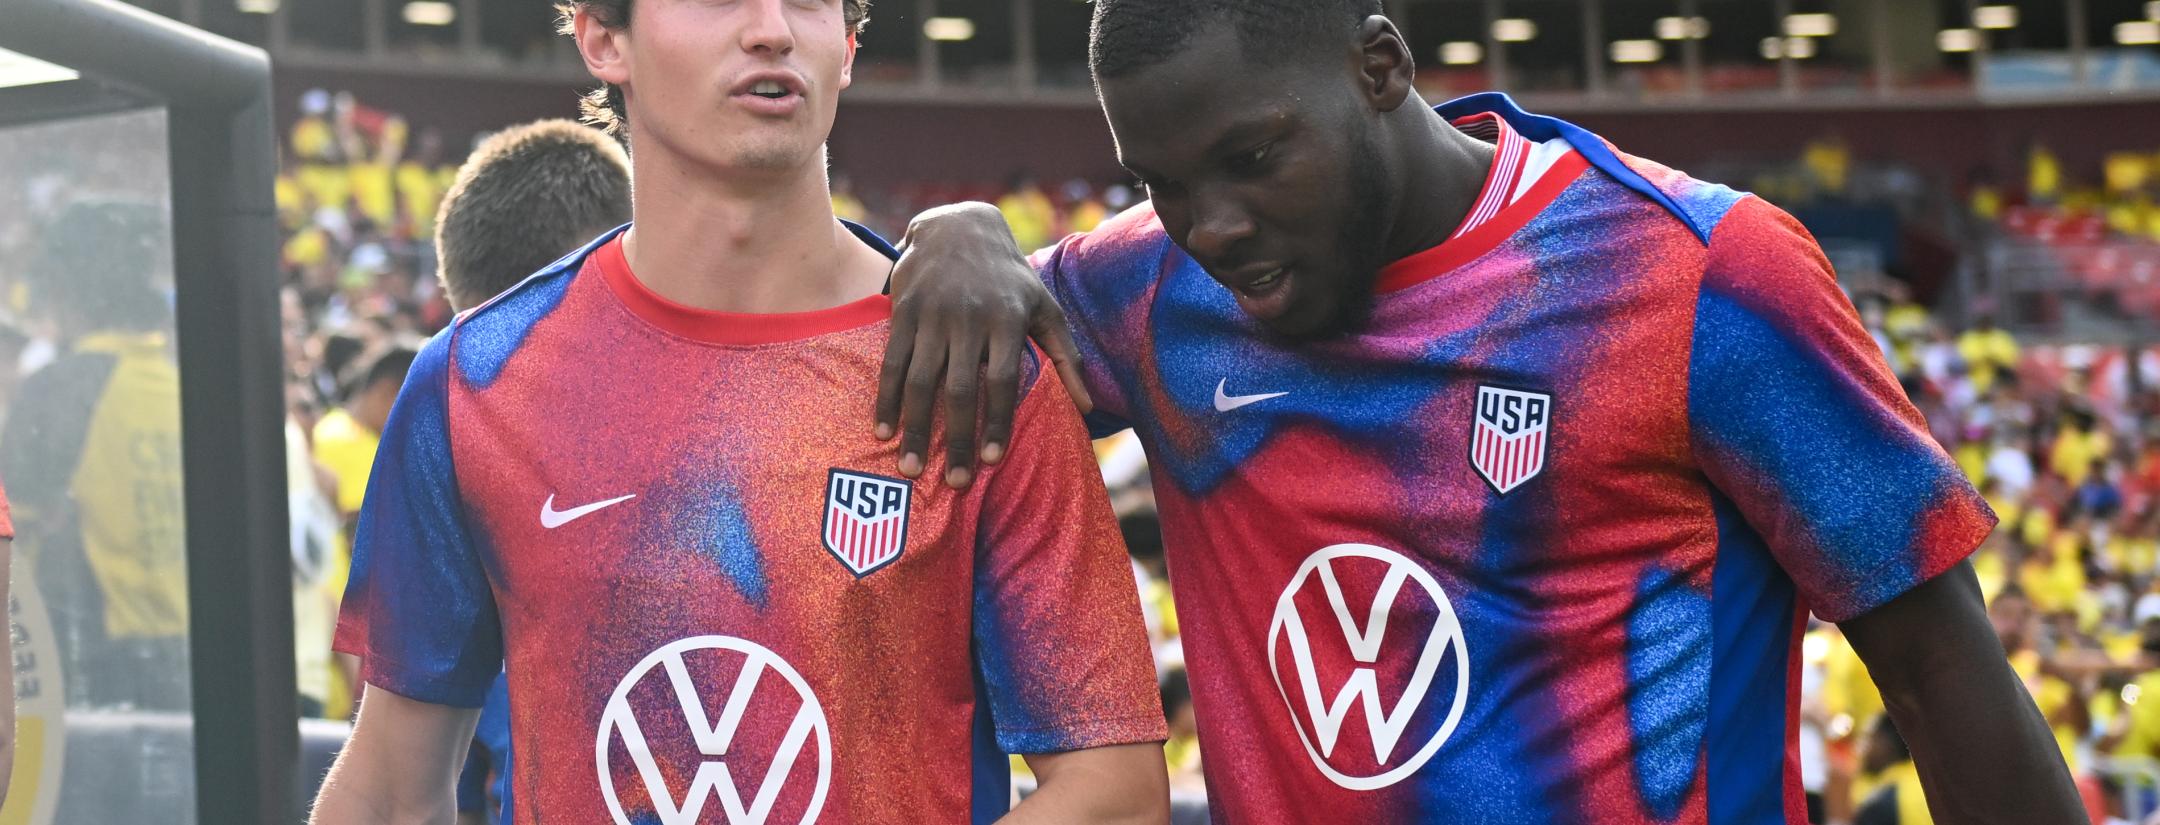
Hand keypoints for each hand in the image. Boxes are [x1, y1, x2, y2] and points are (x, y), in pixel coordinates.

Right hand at [876, 202, 1090, 488]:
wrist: (959, 226)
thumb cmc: (1009, 278)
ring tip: (911, 469)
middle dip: (957, 439)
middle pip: (959, 389)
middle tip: (956, 483)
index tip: (994, 460)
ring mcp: (932, 315)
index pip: (1002, 380)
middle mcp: (968, 318)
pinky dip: (886, 398)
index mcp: (1006, 320)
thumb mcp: (1045, 308)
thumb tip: (1089, 410)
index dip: (998, 421)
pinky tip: (883, 430)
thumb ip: (1066, 358)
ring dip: (915, 428)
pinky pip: (892, 362)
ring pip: (921, 380)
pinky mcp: (903, 311)